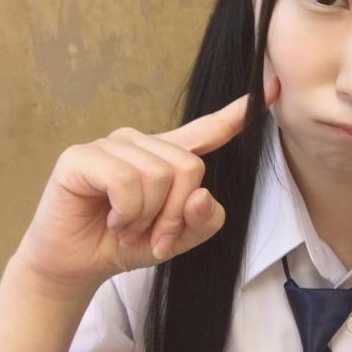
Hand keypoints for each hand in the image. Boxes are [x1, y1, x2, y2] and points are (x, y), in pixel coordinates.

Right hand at [14, 78, 279, 289]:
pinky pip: (126, 181)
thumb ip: (204, 221)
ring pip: (158, 176)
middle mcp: (141, 142)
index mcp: (168, 156)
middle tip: (151, 235)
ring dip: (146, 217)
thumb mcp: (178, 239)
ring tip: (126, 227)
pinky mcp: (82, 156)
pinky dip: (125, 212)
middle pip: (188, 167)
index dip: (240, 113)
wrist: (76, 265)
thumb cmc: (126, 244)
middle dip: (174, 213)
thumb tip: (202, 195)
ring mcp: (111, 144)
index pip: (208, 130)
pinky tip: (110, 218)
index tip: (274, 87)